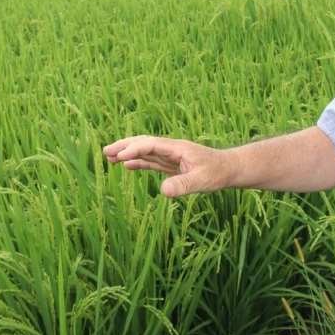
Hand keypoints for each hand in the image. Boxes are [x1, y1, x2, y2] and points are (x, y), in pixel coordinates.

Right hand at [103, 136, 234, 197]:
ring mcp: (171, 157)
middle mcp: (172, 150)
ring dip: (128, 154)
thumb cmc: (218, 173)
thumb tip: (163, 191)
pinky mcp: (172, 165)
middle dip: (125, 146)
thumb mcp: (202, 180)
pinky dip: (138, 162)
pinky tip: (127, 165)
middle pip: (144, 143)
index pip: (151, 144)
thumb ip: (184, 185)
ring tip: (109, 158)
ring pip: (146, 152)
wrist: (229, 170)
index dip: (135, 149)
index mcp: (177, 148)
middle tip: (105, 151)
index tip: (121, 156)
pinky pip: (152, 162)